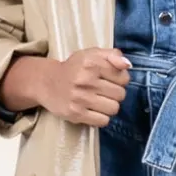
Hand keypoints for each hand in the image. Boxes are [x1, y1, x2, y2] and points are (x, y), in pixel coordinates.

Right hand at [2, 47, 131, 126]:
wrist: (47, 82)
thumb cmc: (74, 68)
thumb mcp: (92, 54)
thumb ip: (113, 55)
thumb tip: (128, 65)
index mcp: (92, 63)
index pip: (124, 78)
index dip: (120, 80)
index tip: (110, 79)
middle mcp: (85, 80)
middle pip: (120, 95)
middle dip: (115, 94)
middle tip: (104, 91)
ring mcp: (80, 98)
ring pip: (113, 109)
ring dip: (109, 106)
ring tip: (99, 101)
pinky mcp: (75, 113)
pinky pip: (103, 121)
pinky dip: (101, 117)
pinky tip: (93, 110)